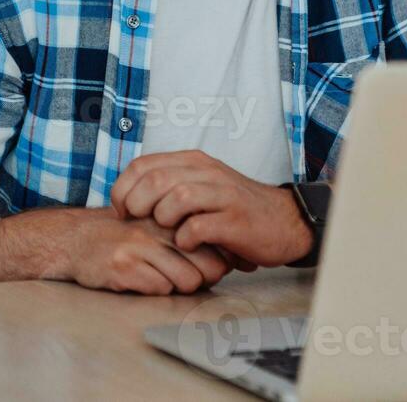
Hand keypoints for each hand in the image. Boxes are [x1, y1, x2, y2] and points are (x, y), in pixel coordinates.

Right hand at [65, 207, 231, 294]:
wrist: (73, 240)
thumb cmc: (120, 235)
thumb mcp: (154, 224)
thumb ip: (185, 233)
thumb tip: (232, 257)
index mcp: (169, 213)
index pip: (214, 240)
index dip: (219, 260)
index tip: (215, 265)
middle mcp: (158, 226)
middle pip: (209, 264)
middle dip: (205, 278)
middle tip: (189, 277)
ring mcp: (140, 245)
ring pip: (188, 280)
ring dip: (179, 287)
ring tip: (162, 278)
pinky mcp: (124, 266)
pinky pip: (160, 289)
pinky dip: (156, 290)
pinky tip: (141, 279)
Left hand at [110, 150, 314, 268]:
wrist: (285, 221)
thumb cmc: (233, 209)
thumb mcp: (200, 186)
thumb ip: (169, 185)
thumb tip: (125, 199)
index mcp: (193, 161)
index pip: (143, 164)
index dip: (123, 188)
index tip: (121, 210)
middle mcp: (207, 172)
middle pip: (155, 179)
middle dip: (137, 205)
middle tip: (138, 223)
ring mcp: (223, 195)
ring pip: (177, 198)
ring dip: (163, 219)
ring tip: (167, 232)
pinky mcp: (235, 220)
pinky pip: (199, 227)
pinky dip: (186, 239)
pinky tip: (188, 244)